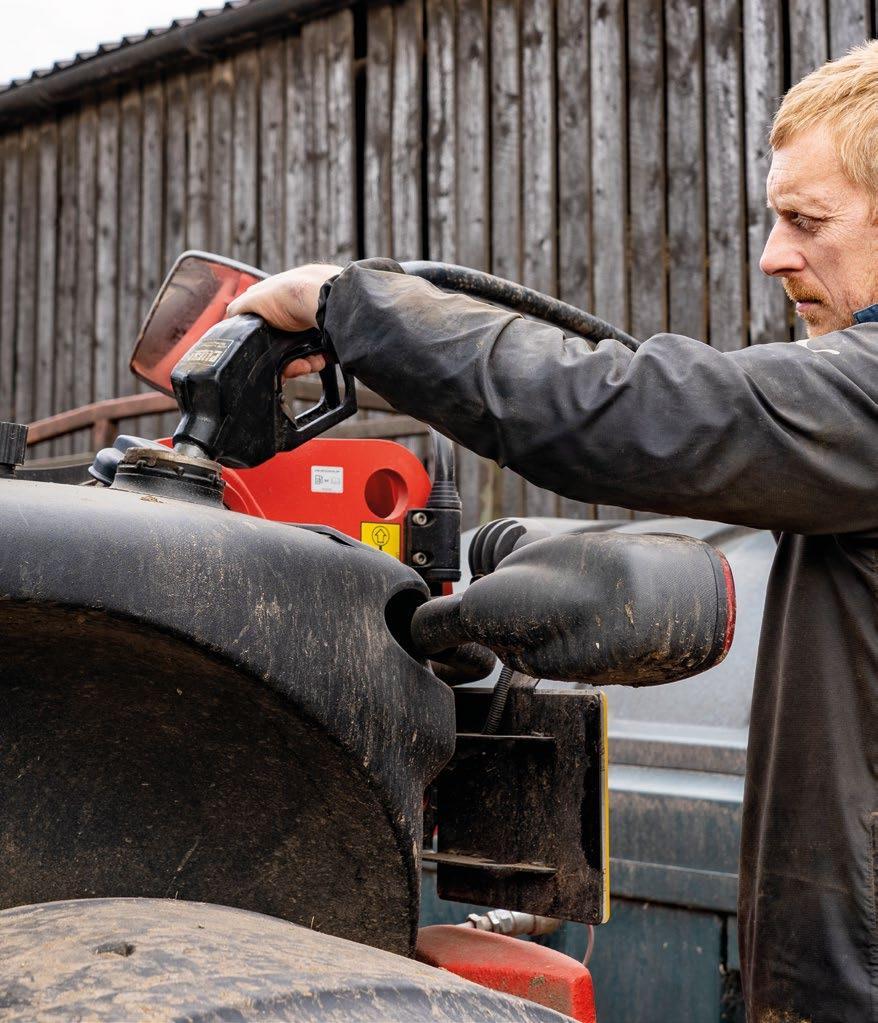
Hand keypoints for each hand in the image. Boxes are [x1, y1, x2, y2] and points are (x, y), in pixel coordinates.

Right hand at [227, 263, 341, 377]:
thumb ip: (239, 309)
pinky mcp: (326, 337)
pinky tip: (316, 360)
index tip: (264, 355)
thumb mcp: (253, 298)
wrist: (324, 300)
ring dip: (299, 365)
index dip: (263, 345)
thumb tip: (230, 318)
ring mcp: (310, 326)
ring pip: (299, 356)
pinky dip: (315, 361)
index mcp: (275, 302)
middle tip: (287, 369)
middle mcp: (293, 314)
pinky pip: (316, 356)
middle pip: (281, 348)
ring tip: (305, 365)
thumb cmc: (289, 294)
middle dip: (283, 362)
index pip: (264, 331)